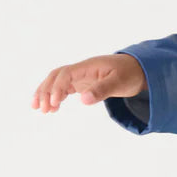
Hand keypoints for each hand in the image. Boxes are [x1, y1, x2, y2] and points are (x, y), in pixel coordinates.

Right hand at [31, 54, 146, 112]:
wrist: (138, 69)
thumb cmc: (129, 74)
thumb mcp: (119, 82)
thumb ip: (101, 90)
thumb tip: (83, 100)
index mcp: (88, 67)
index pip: (65, 75)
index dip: (57, 88)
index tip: (54, 103)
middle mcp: (81, 70)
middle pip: (56, 76)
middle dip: (45, 90)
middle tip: (39, 108)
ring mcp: (80, 76)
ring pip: (57, 82)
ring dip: (46, 93)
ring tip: (39, 109)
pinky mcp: (82, 83)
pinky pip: (64, 88)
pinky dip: (56, 97)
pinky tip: (53, 109)